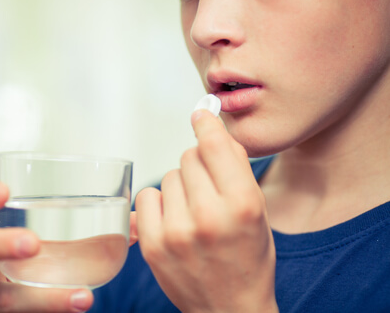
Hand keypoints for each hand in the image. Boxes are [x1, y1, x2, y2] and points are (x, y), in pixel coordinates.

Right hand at [0, 181, 93, 312]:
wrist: (29, 304)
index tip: (5, 191)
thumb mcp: (57, 244)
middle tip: (34, 244)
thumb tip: (135, 221)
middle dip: (1, 243)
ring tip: (83, 299)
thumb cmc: (40, 264)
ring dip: (41, 298)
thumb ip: (94, 231)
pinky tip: (76, 309)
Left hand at [134, 110, 277, 312]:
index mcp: (242, 204)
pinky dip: (159, 203)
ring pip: (168, 176)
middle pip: (188, 156)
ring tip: (192, 211)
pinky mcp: (152, 244)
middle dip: (198, 165)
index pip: (214, 145)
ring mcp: (176, 232)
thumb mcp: (259, 212)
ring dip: (179, 186)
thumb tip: (213, 133)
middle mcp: (208, 216)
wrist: (229, 310)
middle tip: (207, 189)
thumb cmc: (248, 259)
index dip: (206, 124)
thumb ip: (238, 169)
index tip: (200, 114)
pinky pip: (147, 196)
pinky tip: (173, 219)